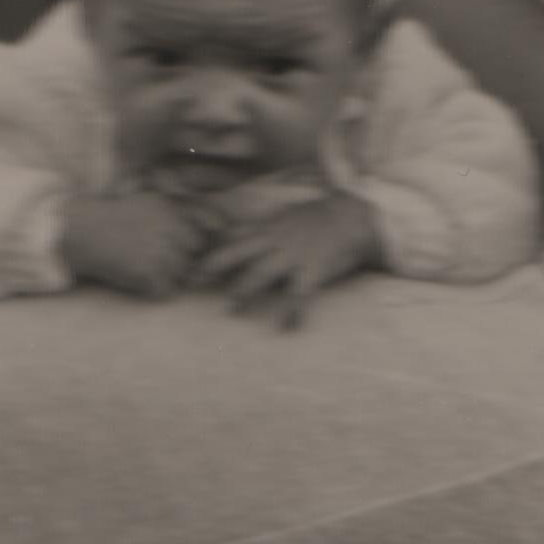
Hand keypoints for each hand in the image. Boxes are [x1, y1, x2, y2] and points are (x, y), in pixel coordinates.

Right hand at [61, 188, 206, 299]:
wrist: (78, 232)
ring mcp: (160, 251)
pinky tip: (134, 279)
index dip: (187, 248)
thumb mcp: (147, 201)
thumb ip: (176, 214)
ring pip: (181, 275)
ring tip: (141, 268)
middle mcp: (170, 228)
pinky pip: (164, 291)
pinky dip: (152, 290)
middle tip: (154, 262)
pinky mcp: (148, 272)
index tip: (171, 250)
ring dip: (166, 277)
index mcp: (171, 210)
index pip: (199, 238)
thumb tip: (211, 230)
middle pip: (193, 258)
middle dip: (179, 263)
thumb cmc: (110, 218)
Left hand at [193, 191, 380, 328]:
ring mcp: (293, 254)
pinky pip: (300, 293)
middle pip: (236, 252)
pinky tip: (287, 327)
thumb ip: (261, 227)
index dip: (210, 249)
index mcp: (267, 227)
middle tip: (193, 283)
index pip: (232, 237)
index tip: (190, 265)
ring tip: (231, 308)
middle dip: (213, 267)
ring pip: (262, 272)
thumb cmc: (318, 217)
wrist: (352, 215)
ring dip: (244, 289)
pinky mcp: (313, 269)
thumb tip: (234, 236)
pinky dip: (293, 312)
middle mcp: (275, 240)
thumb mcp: (284, 216)